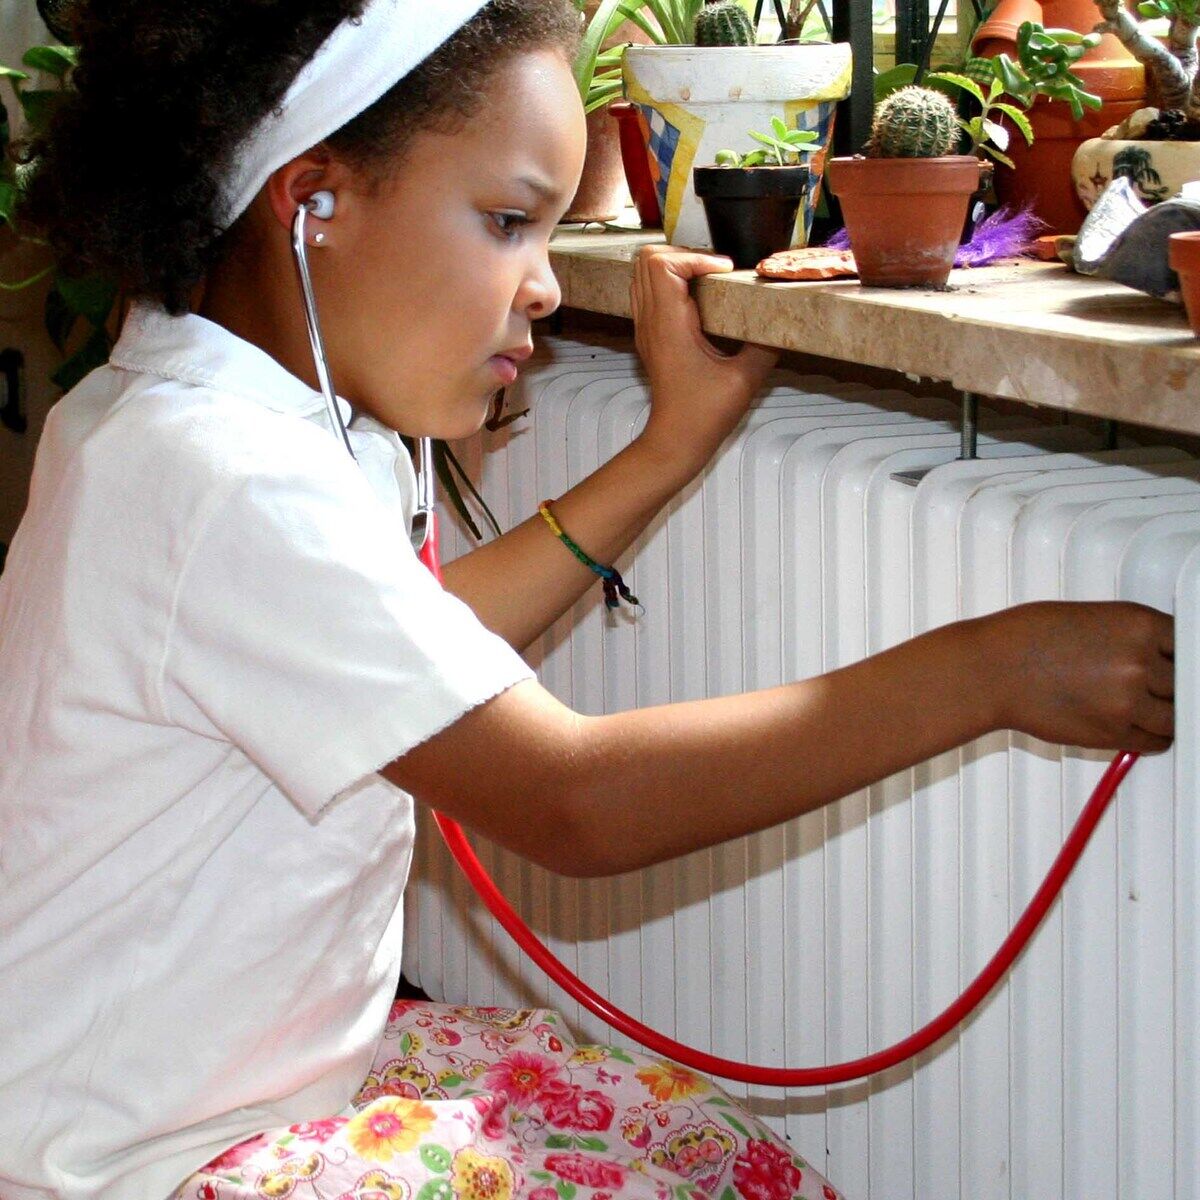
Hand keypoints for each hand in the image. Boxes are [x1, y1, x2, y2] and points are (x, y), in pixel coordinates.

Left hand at [630, 244, 777, 481]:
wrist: (675, 441)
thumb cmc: (703, 415)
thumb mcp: (745, 379)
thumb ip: (766, 343)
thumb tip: (781, 319)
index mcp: (669, 325)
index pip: (663, 265)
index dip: (696, 257)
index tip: (725, 273)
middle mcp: (650, 321)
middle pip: (647, 259)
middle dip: (684, 254)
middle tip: (716, 270)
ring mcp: (645, 328)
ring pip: (642, 273)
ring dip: (674, 266)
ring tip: (707, 278)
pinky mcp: (649, 335)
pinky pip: (647, 292)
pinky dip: (668, 283)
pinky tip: (697, 298)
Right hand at [986, 600, 1173, 751]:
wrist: (990, 670)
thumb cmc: (1025, 638)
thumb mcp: (1090, 617)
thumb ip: (1131, 636)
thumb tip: (1159, 656)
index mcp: (1138, 624)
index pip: (1189, 645)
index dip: (1183, 658)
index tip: (1177, 666)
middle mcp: (1140, 662)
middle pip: (1186, 683)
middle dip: (1173, 686)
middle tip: (1156, 688)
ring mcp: (1129, 701)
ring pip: (1175, 717)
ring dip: (1165, 714)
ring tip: (1147, 709)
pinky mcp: (1113, 733)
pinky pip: (1155, 742)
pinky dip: (1151, 737)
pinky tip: (1136, 726)